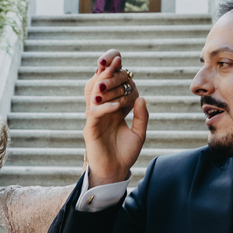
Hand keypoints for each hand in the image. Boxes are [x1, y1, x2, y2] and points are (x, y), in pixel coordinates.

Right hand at [83, 50, 146, 185]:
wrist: (115, 172)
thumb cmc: (125, 154)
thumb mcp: (139, 133)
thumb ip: (142, 116)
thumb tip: (141, 98)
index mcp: (112, 109)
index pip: (109, 85)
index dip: (113, 71)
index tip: (120, 60)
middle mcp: (101, 110)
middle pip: (99, 85)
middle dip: (109, 73)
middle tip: (118, 64)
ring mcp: (94, 119)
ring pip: (94, 95)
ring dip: (103, 84)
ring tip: (112, 74)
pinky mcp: (90, 129)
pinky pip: (95, 113)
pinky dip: (106, 107)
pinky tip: (117, 106)